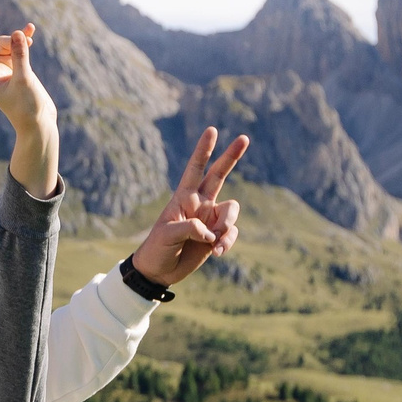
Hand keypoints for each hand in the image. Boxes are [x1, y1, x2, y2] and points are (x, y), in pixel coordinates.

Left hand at [0, 18, 58, 197]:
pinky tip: (31, 30)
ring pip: (3, 43)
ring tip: (31, 39)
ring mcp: (2, 68)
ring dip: (15, 38)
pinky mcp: (16, 68)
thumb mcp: (24, 80)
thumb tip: (17, 33)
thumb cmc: (27, 107)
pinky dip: (24, 39)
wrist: (38, 122)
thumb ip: (20, 56)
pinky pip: (17, 47)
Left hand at [131, 127, 248, 286]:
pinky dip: (228, 242)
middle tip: (244, 137)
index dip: (203, 150)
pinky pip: (232, 233)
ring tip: (213, 243)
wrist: (160, 271)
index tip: (212, 130)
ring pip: (231, 211)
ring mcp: (210, 218)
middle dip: (231, 156)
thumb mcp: (167, 235)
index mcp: (184, 197)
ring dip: (226, 226)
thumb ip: (189, 228)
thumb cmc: (157, 248)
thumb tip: (211, 231)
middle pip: (219, 174)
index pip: (195, 169)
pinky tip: (216, 252)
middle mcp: (200, 203)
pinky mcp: (218, 235)